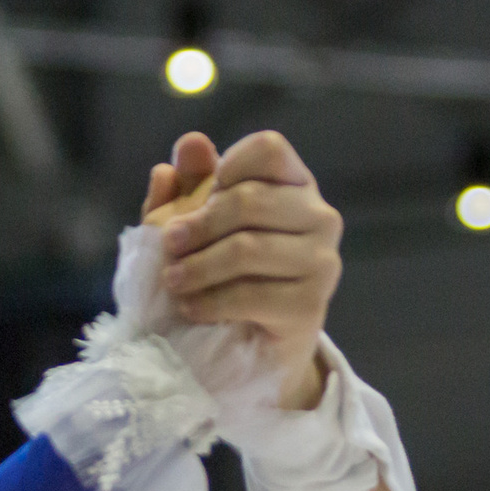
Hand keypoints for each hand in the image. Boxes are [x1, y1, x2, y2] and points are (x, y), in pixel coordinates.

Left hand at [141, 130, 342, 410]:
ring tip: (172, 281)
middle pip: (250, 200)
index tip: (200, 198)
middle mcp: (320, 217)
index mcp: (296, 185)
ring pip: (248, 249)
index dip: (228, 166)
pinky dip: (210, 302)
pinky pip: (251, 295)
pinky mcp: (310, 306)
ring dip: (197, 267)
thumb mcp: (197, 227)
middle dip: (198, 225)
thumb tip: (189, 144)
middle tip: (168, 247)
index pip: (269, 150)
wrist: (252, 346)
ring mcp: (321, 261)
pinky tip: (191, 307)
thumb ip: (192, 185)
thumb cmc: (223, 275)